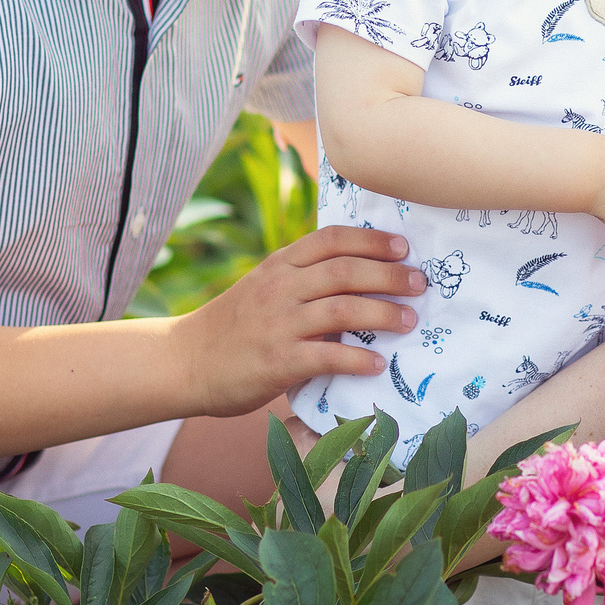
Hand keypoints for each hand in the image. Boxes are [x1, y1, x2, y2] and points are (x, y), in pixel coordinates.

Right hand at [176, 227, 422, 415]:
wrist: (185, 362)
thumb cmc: (232, 327)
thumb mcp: (263, 289)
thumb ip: (302, 282)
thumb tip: (359, 281)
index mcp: (279, 266)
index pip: (331, 240)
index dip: (371, 240)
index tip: (402, 246)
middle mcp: (280, 288)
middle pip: (345, 270)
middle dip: (389, 275)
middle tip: (419, 284)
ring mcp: (278, 324)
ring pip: (342, 309)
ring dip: (383, 313)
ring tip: (409, 321)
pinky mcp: (277, 361)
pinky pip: (327, 355)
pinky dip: (358, 358)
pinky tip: (378, 364)